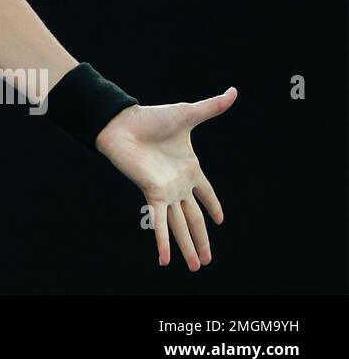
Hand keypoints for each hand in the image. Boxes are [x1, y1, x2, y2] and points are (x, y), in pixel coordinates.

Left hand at [95, 86, 237, 270]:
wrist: (122, 121)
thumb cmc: (152, 117)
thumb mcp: (188, 114)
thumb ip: (213, 107)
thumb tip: (235, 91)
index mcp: (189, 168)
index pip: (206, 193)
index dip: (213, 206)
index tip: (221, 220)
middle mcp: (178, 184)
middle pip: (195, 218)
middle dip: (202, 239)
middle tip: (208, 261)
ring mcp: (166, 191)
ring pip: (182, 225)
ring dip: (189, 247)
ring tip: (197, 267)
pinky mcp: (152, 194)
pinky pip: (160, 222)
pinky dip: (163, 241)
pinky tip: (165, 260)